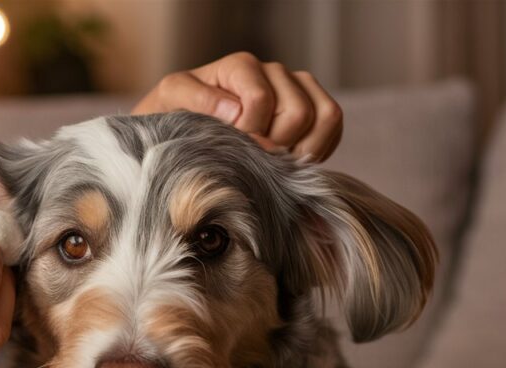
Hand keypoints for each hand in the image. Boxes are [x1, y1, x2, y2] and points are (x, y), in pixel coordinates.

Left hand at [133, 52, 342, 161]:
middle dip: (276, 145)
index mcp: (240, 66)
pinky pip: (333, 125)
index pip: (262, 101)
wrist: (187, 130)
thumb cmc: (178, 114)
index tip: (231, 150)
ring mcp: (297, 88)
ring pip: (325, 116)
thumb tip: (237, 112)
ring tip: (275, 163)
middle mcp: (274, 72)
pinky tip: (291, 161)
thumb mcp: (172, 100)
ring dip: (302, 149)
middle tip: (254, 160)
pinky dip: (319, 149)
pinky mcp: (313, 108)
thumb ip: (198, 100)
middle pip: (298, 112)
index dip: (249, 135)